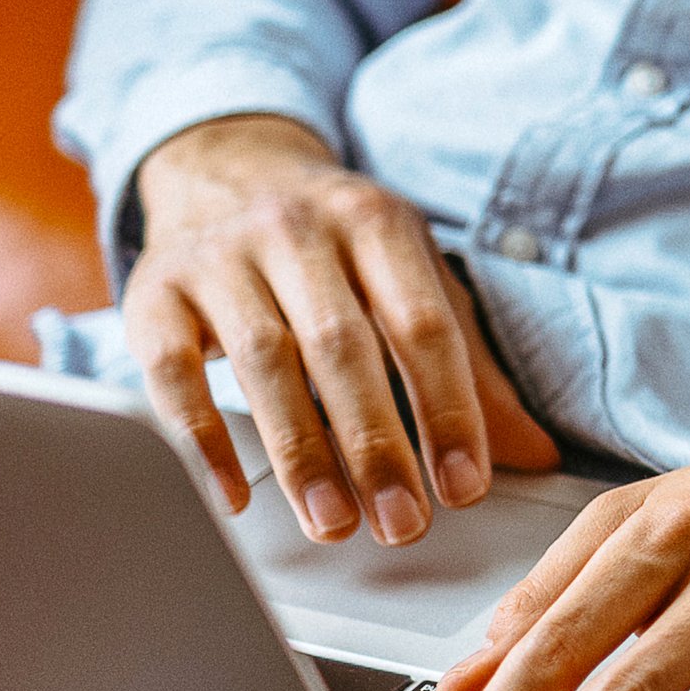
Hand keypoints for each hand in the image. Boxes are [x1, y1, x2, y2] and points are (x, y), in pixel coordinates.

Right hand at [122, 113, 557, 544]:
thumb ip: (469, 365)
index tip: (464, 488)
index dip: (448, 409)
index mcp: (376, 221)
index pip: (423, 323)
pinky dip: (201, 440)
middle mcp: (297, 229)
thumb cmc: (336, 243)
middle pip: (343, 347)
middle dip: (377, 445)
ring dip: (301, 453)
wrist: (226, 166)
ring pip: (264, 362)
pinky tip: (231, 497)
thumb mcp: (411, 275)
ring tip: (333, 524)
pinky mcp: (153, 291)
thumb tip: (536, 454)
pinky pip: (172, 373)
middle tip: (402, 524)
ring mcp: (220, 256)